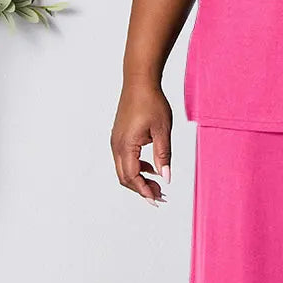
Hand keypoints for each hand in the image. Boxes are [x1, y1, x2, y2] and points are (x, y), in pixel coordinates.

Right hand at [111, 77, 172, 206]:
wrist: (139, 82)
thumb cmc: (152, 102)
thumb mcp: (162, 130)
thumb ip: (163, 156)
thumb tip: (166, 178)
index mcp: (126, 145)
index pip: (132, 176)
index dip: (144, 191)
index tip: (157, 200)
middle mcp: (116, 145)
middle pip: (125, 177)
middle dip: (142, 189)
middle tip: (160, 196)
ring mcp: (116, 141)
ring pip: (124, 169)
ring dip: (139, 180)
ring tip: (158, 186)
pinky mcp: (119, 137)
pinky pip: (124, 159)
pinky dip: (137, 168)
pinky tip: (152, 168)